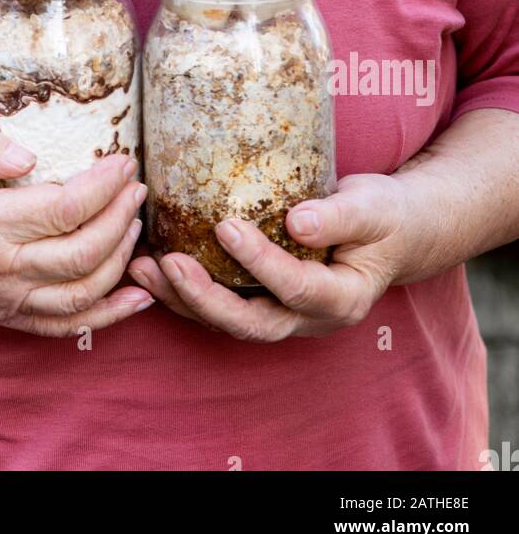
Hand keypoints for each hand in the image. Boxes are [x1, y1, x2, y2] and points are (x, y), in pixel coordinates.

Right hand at [0, 125, 152, 335]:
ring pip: (82, 293)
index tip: (124, 162)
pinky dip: (110, 315)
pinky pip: (66, 327)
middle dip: (121, 217)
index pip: (62, 209)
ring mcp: (2, 300)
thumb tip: (31, 155)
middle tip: (135, 187)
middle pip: (83, 252)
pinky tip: (138, 295)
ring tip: (134, 223)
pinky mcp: (4, 318)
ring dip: (121, 258)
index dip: (104, 186)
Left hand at [128, 174, 408, 339]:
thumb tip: (298, 221)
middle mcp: (307, 319)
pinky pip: (219, 302)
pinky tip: (151, 264)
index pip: (294, 288)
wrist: (391, 231)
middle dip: (205, 298)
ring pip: (226, 319)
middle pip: (251, 323)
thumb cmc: (384, 217)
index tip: (226, 225)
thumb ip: (339, 217)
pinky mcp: (261, 300)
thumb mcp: (373, 210)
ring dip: (182, 299)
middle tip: (169, 264)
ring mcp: (282, 315)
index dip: (259, 261)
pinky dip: (183, 290)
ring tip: (142, 266)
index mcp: (341, 300)